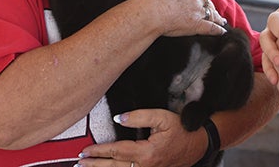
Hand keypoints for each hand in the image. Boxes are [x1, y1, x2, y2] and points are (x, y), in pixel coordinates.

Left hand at [78, 109, 203, 166]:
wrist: (199, 144)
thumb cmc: (182, 130)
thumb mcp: (162, 117)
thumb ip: (139, 116)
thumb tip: (118, 118)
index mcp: (147, 152)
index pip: (116, 151)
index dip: (99, 151)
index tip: (85, 150)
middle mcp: (146, 166)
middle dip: (95, 165)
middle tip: (79, 162)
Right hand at [137, 0, 225, 36]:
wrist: (150, 12)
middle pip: (206, 2)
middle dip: (210, 6)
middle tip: (212, 10)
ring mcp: (197, 13)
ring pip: (212, 14)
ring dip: (217, 17)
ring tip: (221, 20)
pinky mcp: (196, 26)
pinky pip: (211, 28)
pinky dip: (218, 30)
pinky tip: (222, 31)